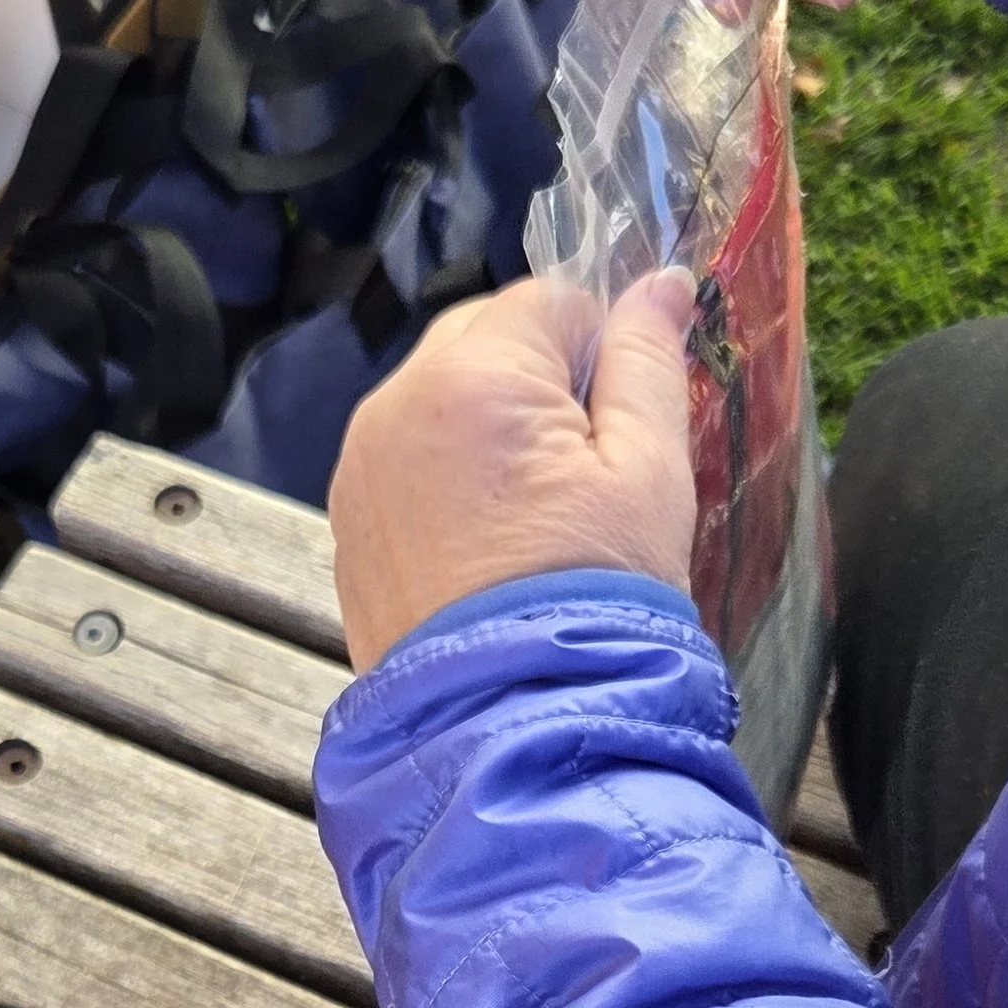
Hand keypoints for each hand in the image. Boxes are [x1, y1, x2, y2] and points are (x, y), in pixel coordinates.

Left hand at [329, 274, 696, 669]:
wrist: (515, 723)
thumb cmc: (595, 597)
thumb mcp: (650, 471)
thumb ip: (649, 363)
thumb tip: (659, 285)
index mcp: (473, 376)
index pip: (548, 300)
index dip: (598, 349)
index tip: (618, 420)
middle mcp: (396, 406)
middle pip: (481, 339)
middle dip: (536, 381)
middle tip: (581, 474)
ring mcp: (360, 468)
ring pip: (439, 401)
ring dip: (488, 431)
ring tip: (535, 520)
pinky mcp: (348, 525)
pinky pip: (406, 464)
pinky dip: (447, 483)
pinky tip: (489, 550)